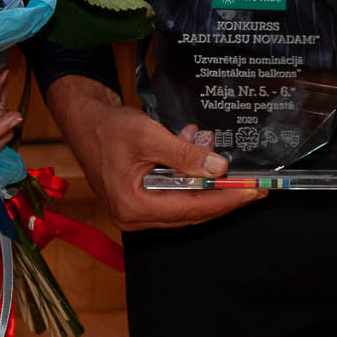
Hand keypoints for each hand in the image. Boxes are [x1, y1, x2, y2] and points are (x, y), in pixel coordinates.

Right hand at [45, 76, 259, 231]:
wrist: (84, 120)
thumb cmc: (107, 128)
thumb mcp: (149, 136)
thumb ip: (184, 155)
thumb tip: (217, 168)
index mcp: (133, 206)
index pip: (191, 209)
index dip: (225, 200)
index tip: (251, 192)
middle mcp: (134, 216)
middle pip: (191, 211)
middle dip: (221, 194)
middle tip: (252, 185)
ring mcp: (136, 210)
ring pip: (184, 201)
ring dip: (203, 179)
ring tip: (211, 148)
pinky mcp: (140, 199)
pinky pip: (174, 192)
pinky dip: (189, 174)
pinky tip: (194, 149)